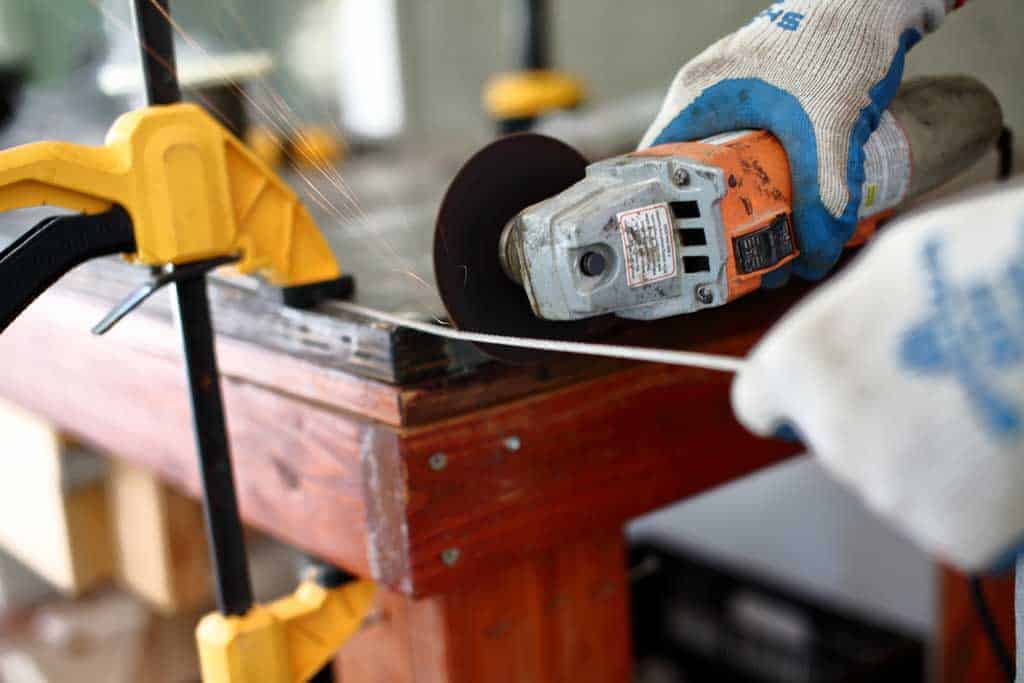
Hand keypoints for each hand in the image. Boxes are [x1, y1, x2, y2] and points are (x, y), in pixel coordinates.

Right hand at [640, 0, 953, 282]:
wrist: (877, 2)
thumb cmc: (840, 42)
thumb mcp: (829, 126)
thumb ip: (823, 190)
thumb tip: (816, 255)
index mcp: (699, 95)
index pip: (656, 163)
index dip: (664, 208)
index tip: (680, 246)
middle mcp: (708, 95)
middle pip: (691, 170)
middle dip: (710, 215)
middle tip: (727, 255)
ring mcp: (734, 95)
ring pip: (723, 162)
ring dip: (741, 200)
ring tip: (760, 239)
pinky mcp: (764, 98)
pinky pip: (751, 150)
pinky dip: (766, 180)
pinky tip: (789, 203)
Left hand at [732, 184, 1023, 571]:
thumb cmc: (990, 265)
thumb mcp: (894, 263)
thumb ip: (850, 318)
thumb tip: (847, 335)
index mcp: (799, 363)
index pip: (760, 402)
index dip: (792, 398)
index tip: (818, 393)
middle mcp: (830, 434)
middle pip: (840, 441)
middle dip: (885, 419)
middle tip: (947, 379)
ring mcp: (891, 490)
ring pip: (902, 481)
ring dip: (938, 455)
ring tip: (990, 399)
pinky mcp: (958, 533)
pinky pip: (960, 519)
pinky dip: (985, 496)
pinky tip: (1011, 445)